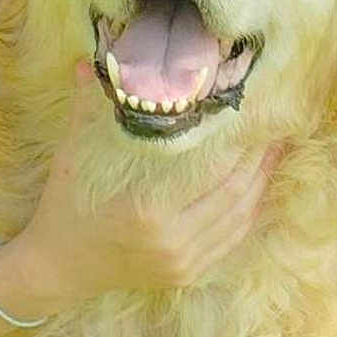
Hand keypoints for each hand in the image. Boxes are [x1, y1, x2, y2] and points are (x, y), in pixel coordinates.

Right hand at [15, 61, 282, 307]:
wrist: (57, 268)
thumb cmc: (66, 206)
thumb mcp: (72, 156)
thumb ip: (87, 109)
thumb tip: (88, 62)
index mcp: (148, 212)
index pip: (213, 173)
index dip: (242, 145)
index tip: (257, 118)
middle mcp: (172, 242)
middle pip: (235, 194)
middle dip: (261, 161)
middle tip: (278, 130)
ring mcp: (183, 263)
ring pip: (239, 219)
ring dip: (261, 184)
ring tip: (275, 153)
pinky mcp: (188, 274)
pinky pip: (230, 240)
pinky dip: (248, 211)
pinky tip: (257, 187)